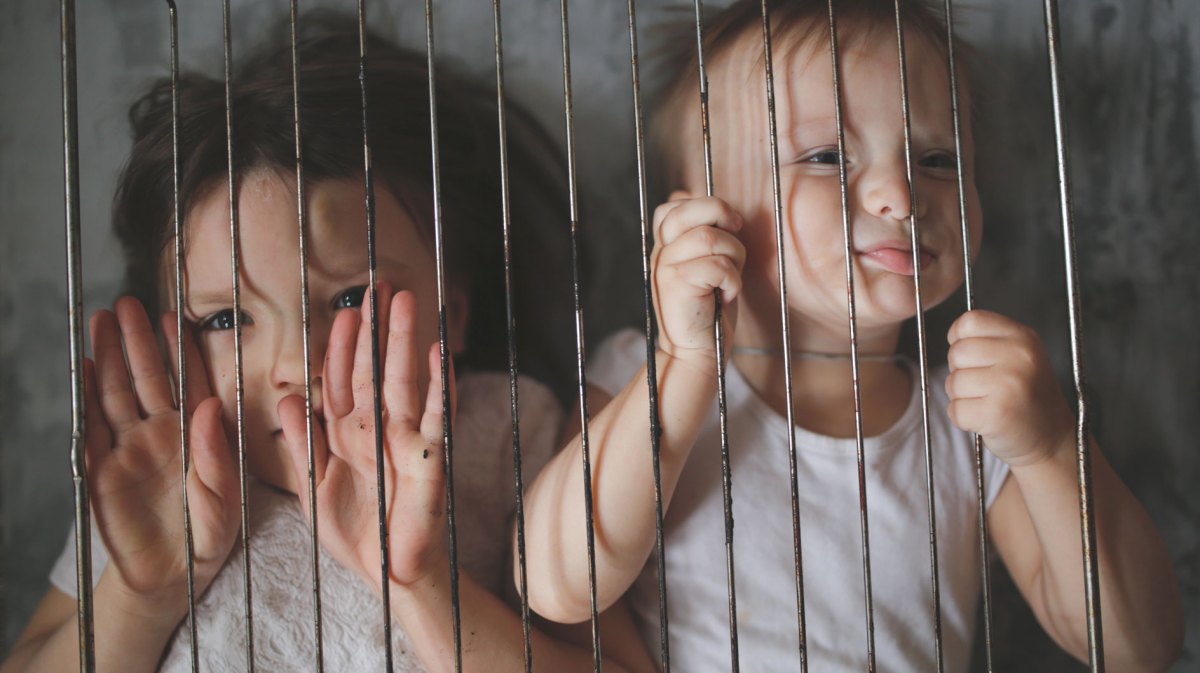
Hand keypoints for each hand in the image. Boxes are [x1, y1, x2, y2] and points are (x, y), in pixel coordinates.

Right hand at [84, 297, 240, 617]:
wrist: (173, 576)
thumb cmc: (209, 537)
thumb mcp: (226, 502)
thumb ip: (218, 458)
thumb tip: (209, 407)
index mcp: (197, 435)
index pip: (188, 383)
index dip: (179, 351)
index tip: (171, 316)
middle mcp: (162, 434)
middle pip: (146, 379)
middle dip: (136, 341)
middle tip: (126, 303)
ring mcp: (129, 448)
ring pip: (117, 394)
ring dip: (108, 358)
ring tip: (101, 321)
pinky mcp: (102, 470)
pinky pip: (92, 429)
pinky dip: (87, 399)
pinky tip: (84, 368)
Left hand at [278, 287, 452, 590]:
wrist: (385, 573)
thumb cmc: (353, 533)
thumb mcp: (312, 489)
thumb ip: (301, 445)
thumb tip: (288, 400)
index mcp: (346, 434)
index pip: (341, 380)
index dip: (341, 347)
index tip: (343, 312)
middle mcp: (376, 429)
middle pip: (372, 370)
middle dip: (374, 330)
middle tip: (378, 288)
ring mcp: (405, 439)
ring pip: (402, 382)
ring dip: (403, 342)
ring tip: (405, 302)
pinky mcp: (430, 458)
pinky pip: (437, 416)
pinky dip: (439, 385)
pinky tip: (439, 354)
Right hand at [650, 192, 745, 369]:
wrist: (695, 353)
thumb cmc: (708, 309)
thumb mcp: (705, 266)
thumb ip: (705, 237)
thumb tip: (717, 209)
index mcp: (665, 246)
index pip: (674, 204)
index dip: (706, 205)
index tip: (729, 224)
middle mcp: (660, 252)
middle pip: (689, 210)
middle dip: (722, 215)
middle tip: (736, 231)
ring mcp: (665, 267)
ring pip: (710, 237)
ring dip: (734, 255)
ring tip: (730, 278)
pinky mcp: (677, 284)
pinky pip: (718, 265)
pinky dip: (733, 281)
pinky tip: (727, 296)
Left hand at [945, 310, 1074, 466]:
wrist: (1051, 440)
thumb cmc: (1027, 397)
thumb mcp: (1020, 356)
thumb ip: (989, 340)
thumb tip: (953, 336)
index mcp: (1024, 337)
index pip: (970, 321)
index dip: (960, 339)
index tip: (972, 356)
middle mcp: (1020, 357)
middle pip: (957, 352)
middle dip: (960, 372)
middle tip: (985, 387)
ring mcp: (1009, 385)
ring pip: (953, 382)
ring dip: (962, 397)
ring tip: (989, 403)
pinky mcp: (997, 414)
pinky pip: (955, 410)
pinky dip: (964, 419)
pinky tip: (987, 419)